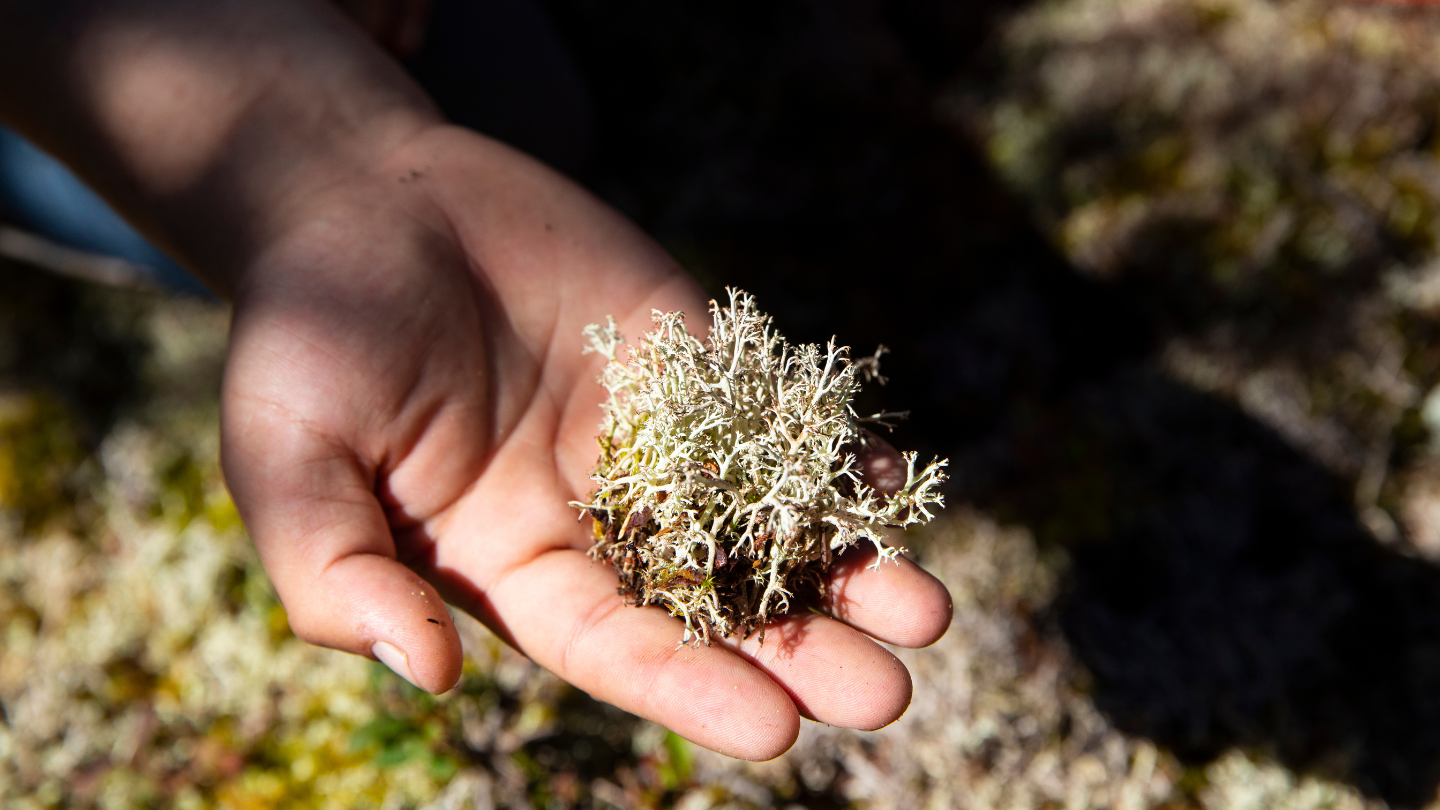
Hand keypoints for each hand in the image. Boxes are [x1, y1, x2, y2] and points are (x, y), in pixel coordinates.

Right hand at [220, 124, 952, 759]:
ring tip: (929, 613)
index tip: (777, 728)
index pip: (617, 647)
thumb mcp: (289, 462)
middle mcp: (599, 515)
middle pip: (715, 598)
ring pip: (765, 515)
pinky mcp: (690, 356)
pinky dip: (834, 449)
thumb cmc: (305, 336)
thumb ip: (338, 575)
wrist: (362, 198)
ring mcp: (653, 434)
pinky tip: (895, 487)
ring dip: (846, 565)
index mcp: (515, 566)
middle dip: (800, 646)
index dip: (693, 686)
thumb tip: (431, 675)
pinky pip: (773, 411)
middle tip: (891, 692)